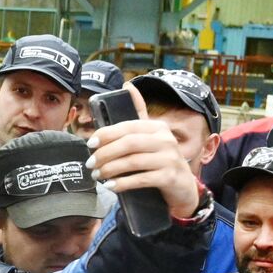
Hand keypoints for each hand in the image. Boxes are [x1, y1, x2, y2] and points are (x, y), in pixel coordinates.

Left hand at [85, 82, 201, 217]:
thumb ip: (138, 115)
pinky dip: (122, 183)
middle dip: (105, 153)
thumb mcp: (150, 137)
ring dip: (110, 169)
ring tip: (97, 175)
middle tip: (90, 163)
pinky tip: (111, 186)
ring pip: (133, 161)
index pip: (128, 126)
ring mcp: (169, 159)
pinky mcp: (169, 177)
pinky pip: (141, 179)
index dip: (107, 134)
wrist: (182, 186)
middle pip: (129, 143)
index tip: (90, 143)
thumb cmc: (160, 160)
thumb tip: (127, 86)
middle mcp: (166, 140)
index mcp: (158, 127)